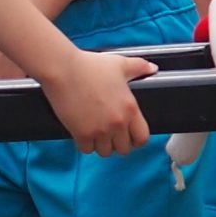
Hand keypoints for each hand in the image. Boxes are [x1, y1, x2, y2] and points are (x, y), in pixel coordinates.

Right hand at [39, 51, 153, 156]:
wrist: (63, 70)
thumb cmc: (89, 66)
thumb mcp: (120, 64)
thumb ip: (140, 67)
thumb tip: (152, 68)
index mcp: (130, 108)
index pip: (142, 138)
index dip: (137, 140)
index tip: (131, 137)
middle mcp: (118, 123)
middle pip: (124, 149)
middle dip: (118, 143)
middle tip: (111, 136)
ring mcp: (100, 130)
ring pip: (105, 152)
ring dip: (102, 145)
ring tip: (97, 135)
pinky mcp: (81, 133)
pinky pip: (87, 150)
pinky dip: (85, 144)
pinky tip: (84, 134)